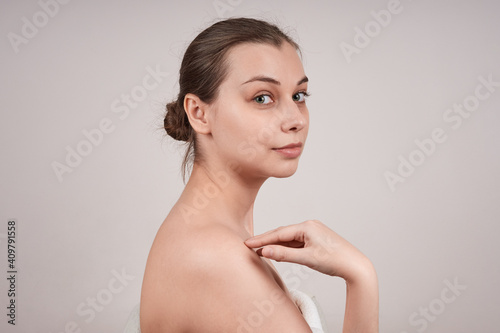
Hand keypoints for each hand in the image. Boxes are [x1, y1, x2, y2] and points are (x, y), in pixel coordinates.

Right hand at [244, 220, 374, 281]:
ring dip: (275, 244)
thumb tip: (265, 251)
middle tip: (249, 245)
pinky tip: (278, 251)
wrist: (355, 266)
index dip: (262, 239)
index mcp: (307, 226)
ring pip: (289, 238)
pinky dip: (286, 247)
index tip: (248, 243)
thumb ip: (284, 254)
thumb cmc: (335, 261)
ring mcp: (313, 233)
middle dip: (265, 240)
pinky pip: (296, 242)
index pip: (279, 233)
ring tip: (259, 249)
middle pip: (282, 233)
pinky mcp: (316, 240)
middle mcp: (309, 226)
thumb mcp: (307, 258)